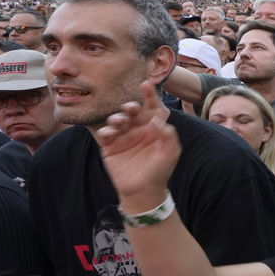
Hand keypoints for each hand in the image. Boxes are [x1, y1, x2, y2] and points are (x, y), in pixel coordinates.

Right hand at [93, 80, 180, 210]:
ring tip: (120, 122)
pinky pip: (103, 134)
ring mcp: (122, 136)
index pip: (152, 107)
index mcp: (153, 126)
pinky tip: (109, 134)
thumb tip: (159, 120)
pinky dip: (105, 131)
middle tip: (132, 108)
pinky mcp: (109, 146)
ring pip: (117, 119)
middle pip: (132, 111)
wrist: (144, 191)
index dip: (150, 96)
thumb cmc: (160, 170)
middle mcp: (137, 128)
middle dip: (131, 106)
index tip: (147, 84)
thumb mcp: (171, 152)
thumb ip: (169, 135)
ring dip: (118, 117)